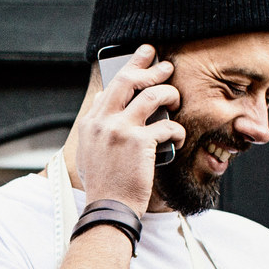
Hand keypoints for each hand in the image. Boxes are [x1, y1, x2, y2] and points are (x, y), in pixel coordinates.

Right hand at [71, 45, 182, 211]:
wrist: (108, 208)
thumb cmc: (104, 185)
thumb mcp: (90, 152)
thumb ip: (97, 127)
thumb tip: (104, 100)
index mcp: (90, 123)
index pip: (110, 87)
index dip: (128, 69)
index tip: (141, 60)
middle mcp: (103, 121)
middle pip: (128, 80)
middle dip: (150, 68)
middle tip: (166, 66)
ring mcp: (121, 129)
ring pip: (152, 95)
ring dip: (170, 94)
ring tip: (176, 99)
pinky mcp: (140, 142)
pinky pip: (168, 125)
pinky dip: (178, 131)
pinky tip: (179, 139)